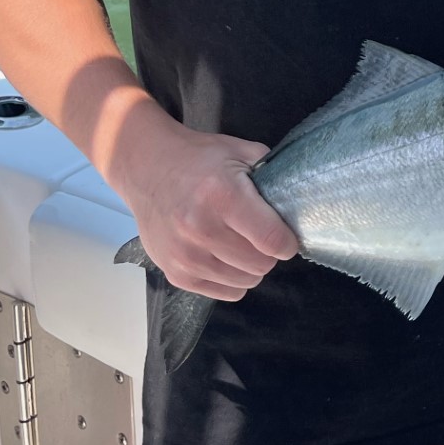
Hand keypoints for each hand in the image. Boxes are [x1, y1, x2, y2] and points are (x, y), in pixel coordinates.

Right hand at [118, 117, 298, 300]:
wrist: (146, 168)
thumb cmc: (197, 159)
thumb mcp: (238, 152)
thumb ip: (271, 174)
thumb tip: (297, 200)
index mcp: (223, 196)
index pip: (272, 240)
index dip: (287, 241)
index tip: (285, 236)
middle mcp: (202, 229)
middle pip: (261, 265)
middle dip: (268, 253)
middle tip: (259, 236)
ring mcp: (185, 255)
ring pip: (244, 282)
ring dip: (249, 267)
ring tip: (240, 244)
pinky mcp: (175, 273)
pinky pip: (223, 292)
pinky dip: (231, 279)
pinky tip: (223, 257)